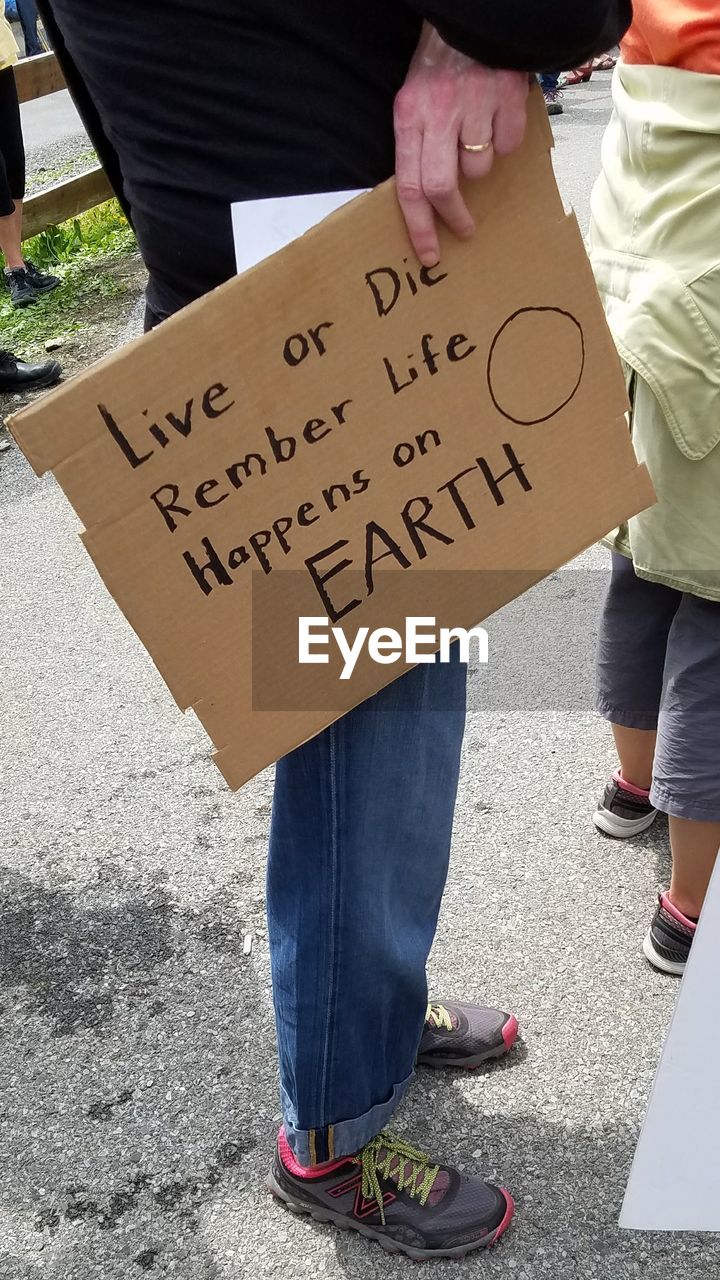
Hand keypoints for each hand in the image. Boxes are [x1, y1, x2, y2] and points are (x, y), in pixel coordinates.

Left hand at [394, 24, 528, 265]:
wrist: (470, 17)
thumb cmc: (440, 63)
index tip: (429, 252)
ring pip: (479, 168)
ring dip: (480, 165)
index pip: (409, 186)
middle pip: (442, 187)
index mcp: (409, 116)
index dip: (419, 226)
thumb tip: (425, 198)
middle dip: (453, 216)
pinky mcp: (506, 97)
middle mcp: (439, 113)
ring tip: (476, 135)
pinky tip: (496, 117)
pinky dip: (505, 141)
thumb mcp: (413, 100)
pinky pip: (508, 144)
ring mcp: (474, 105)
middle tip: (462, 229)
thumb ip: (417, 144)